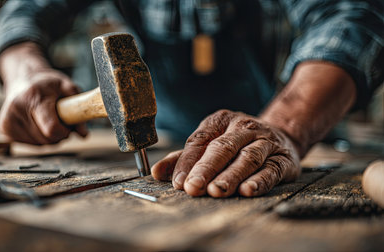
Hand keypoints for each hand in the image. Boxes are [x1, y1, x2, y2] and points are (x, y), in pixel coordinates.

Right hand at [0, 69, 87, 144]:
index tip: (68, 126)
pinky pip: (29, 145)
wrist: (23, 78)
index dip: (64, 132)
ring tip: (48, 120)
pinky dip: (38, 139)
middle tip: (59, 120)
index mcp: (33, 96)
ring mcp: (7, 118)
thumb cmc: (48, 85)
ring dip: (49, 138)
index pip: (51, 129)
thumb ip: (78, 110)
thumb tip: (84, 134)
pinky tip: (37, 124)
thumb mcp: (67, 88)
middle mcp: (16, 107)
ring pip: (39, 145)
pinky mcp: (3, 127)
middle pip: (46, 140)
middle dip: (58, 135)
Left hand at [151, 110, 300, 196]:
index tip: (178, 182)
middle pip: (222, 148)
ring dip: (231, 175)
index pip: (200, 141)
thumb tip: (156, 172)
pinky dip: (260, 181)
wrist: (281, 135)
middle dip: (206, 169)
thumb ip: (183, 158)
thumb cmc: (236, 143)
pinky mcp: (283, 159)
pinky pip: (271, 170)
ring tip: (217, 190)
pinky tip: (248, 190)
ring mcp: (265, 142)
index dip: (187, 162)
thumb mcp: (209, 143)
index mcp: (220, 121)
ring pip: (247, 158)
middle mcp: (243, 128)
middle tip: (193, 187)